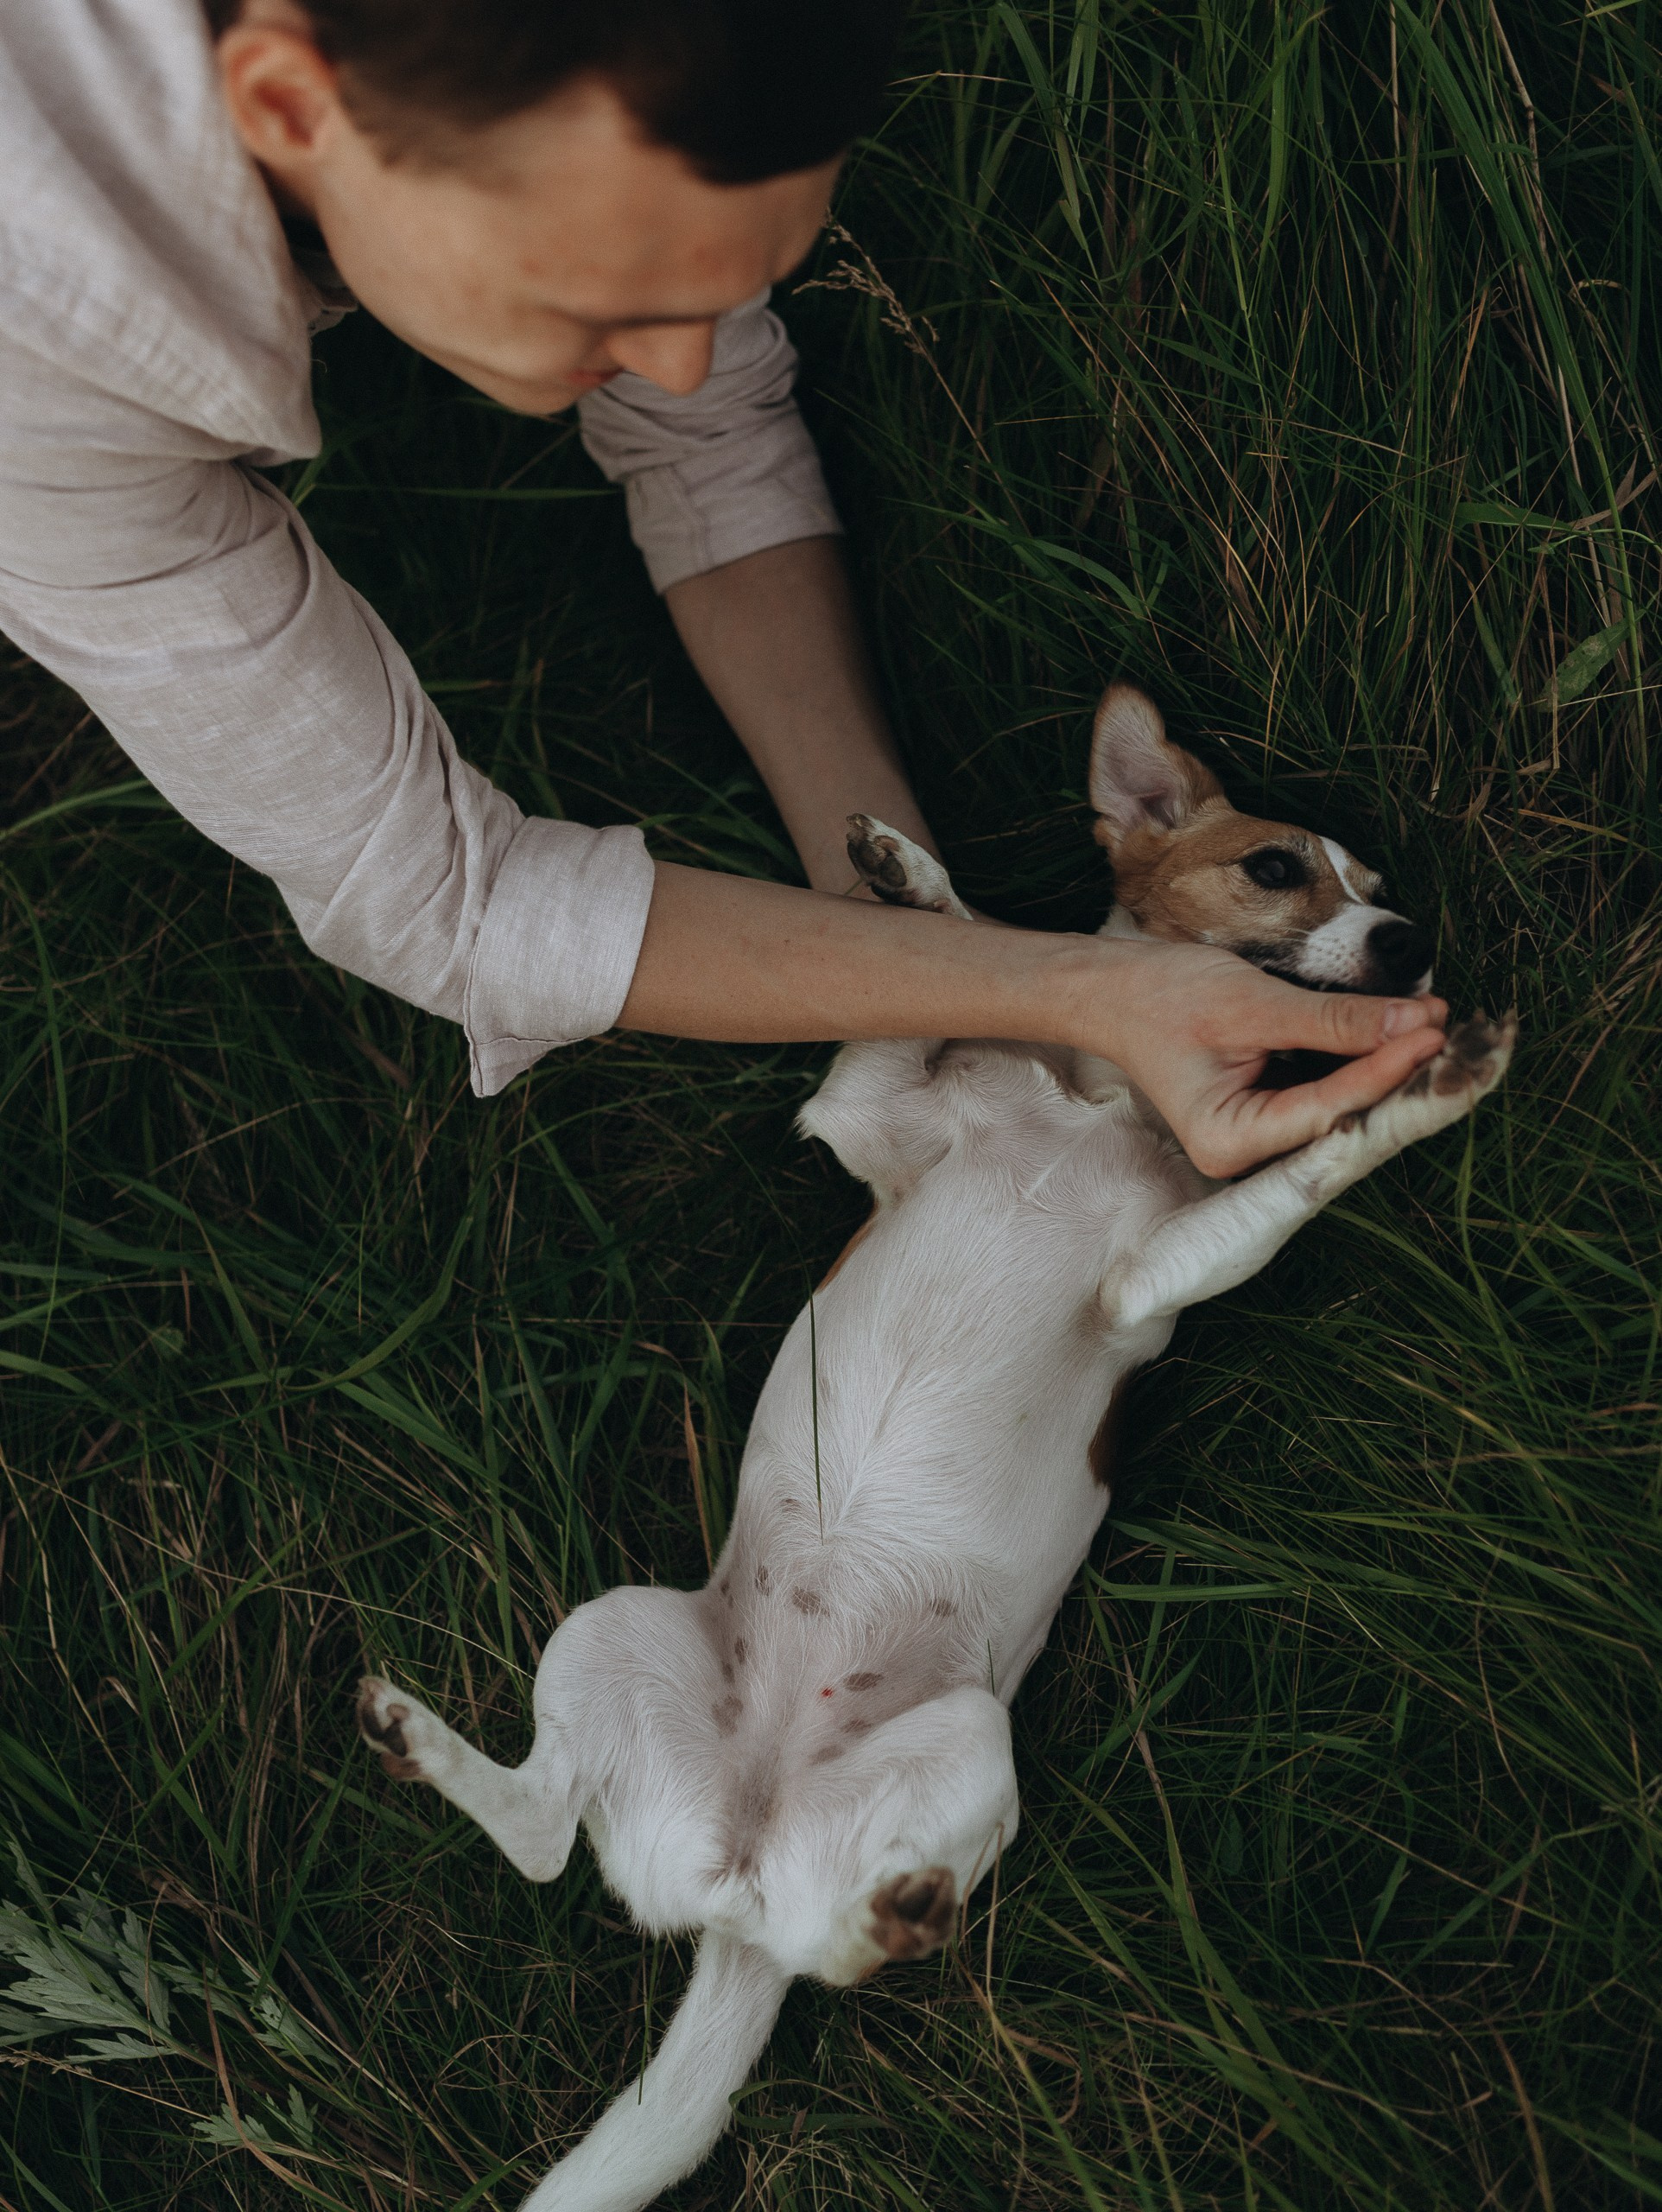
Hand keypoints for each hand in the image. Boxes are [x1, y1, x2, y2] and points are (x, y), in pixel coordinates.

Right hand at [1081, 939, 1448, 1178]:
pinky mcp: (1274, 1112)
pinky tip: (1412, 1037)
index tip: (1434, 1031)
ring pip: (1349, 1110)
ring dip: (1397, 1071)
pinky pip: (1335, 1095)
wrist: (1114, 992)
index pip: (1328, 1109)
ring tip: (1447, 1030)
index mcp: (1229, 1141)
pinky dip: (1371, 1065)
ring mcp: (1262, 1137)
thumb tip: (1416, 1022)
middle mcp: (1249, 1153)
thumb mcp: (1251, 1003)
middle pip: (1348, 1122)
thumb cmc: (1164, 996)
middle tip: (1465, 1039)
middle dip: (1406, 1080)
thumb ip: (1333, 1020)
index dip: (1385, 1070)